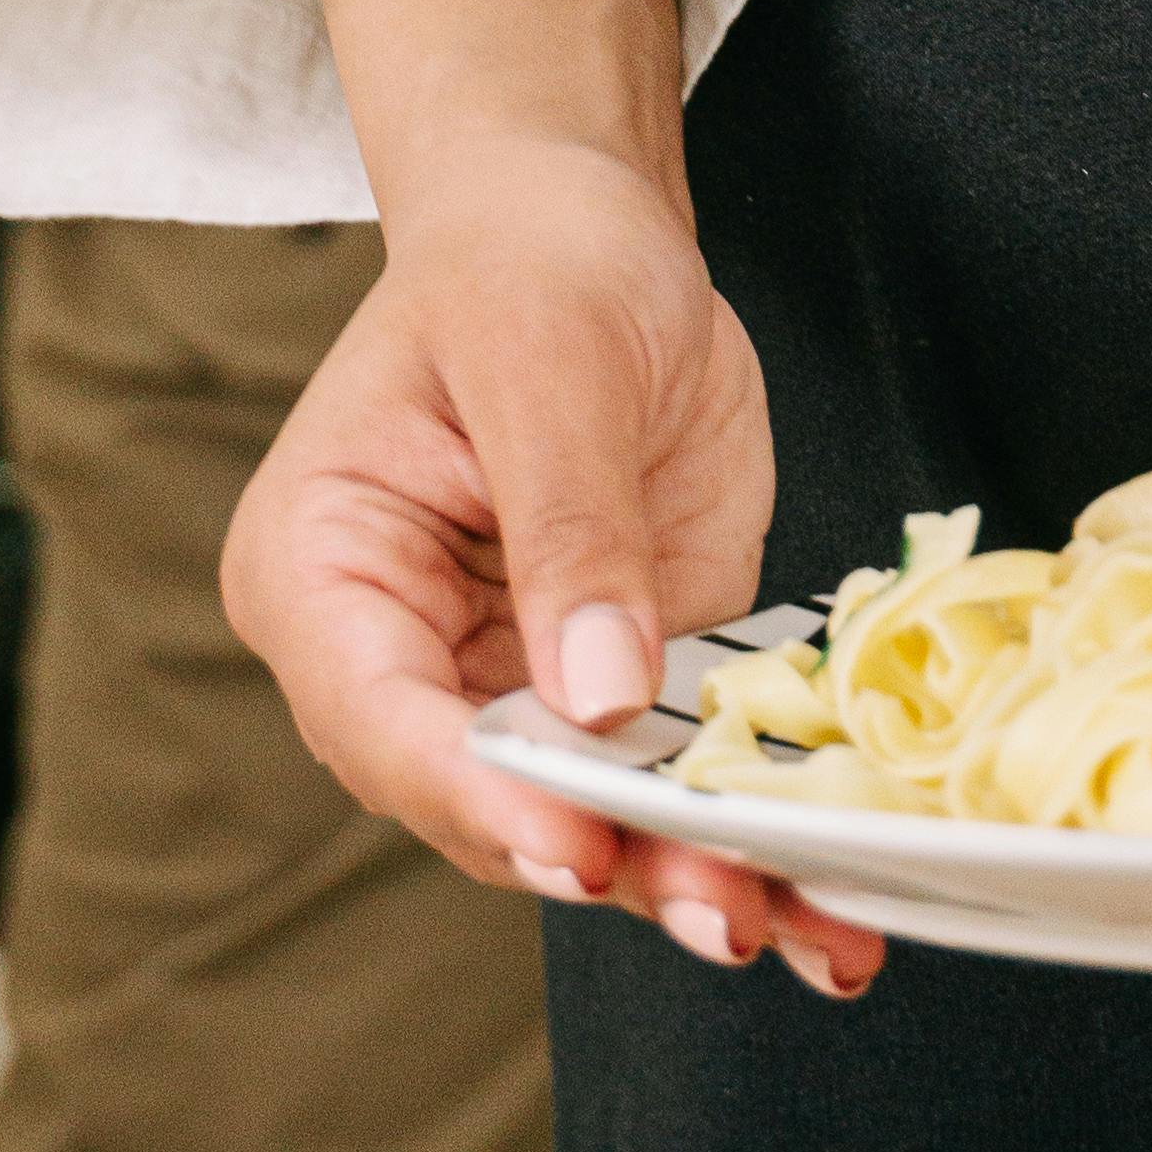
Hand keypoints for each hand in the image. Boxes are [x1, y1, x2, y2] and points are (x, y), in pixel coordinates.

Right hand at [227, 0, 883, 999]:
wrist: (586, 223)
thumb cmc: (531, 259)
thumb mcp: (548, 361)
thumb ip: (570, 526)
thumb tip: (599, 697)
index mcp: (321, 572)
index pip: (385, 719)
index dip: (483, 795)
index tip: (580, 847)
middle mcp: (401, 657)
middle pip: (491, 799)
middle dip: (611, 859)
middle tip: (727, 912)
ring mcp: (509, 681)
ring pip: (588, 817)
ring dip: (694, 878)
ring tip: (805, 929)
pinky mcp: (614, 682)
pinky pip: (669, 779)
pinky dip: (747, 833)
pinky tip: (830, 897)